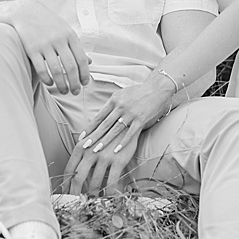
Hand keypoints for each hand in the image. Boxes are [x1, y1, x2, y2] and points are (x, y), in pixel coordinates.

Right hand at [10, 3, 90, 94]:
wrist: (25, 12)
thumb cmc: (47, 23)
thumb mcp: (65, 30)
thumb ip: (76, 46)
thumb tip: (89, 62)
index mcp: (70, 35)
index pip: (81, 59)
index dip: (84, 74)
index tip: (85, 83)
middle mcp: (58, 40)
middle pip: (70, 67)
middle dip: (75, 83)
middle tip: (75, 92)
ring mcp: (44, 44)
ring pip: (56, 70)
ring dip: (61, 84)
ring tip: (63, 90)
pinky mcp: (31, 49)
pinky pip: (41, 69)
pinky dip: (47, 79)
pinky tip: (49, 83)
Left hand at [64, 120, 140, 197]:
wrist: (128, 123)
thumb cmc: (108, 133)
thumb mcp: (92, 139)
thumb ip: (83, 152)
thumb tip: (75, 168)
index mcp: (81, 146)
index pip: (69, 169)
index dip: (66, 183)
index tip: (66, 193)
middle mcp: (90, 152)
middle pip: (78, 178)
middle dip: (76, 193)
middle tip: (76, 203)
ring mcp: (104, 157)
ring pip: (94, 182)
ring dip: (93, 195)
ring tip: (92, 203)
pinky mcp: (118, 161)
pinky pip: (112, 181)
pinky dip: (109, 192)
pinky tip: (109, 198)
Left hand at [66, 78, 171, 194]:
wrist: (157, 88)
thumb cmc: (138, 92)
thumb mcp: (121, 94)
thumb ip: (112, 105)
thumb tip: (102, 116)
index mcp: (114, 100)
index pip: (99, 116)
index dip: (90, 127)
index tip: (82, 136)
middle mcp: (120, 106)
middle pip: (104, 124)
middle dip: (93, 136)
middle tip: (84, 146)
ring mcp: (130, 113)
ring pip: (114, 130)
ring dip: (105, 141)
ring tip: (96, 150)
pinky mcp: (140, 119)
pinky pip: (130, 133)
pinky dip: (122, 142)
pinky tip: (116, 150)